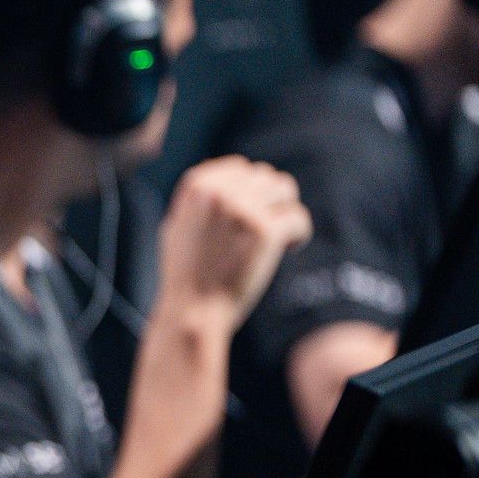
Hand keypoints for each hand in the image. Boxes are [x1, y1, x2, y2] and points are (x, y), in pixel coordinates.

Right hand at [156, 156, 311, 327]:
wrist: (192, 310)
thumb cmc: (186, 274)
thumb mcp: (178, 226)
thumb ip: (202, 200)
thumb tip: (232, 176)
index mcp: (197, 187)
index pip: (239, 167)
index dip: (250, 189)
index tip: (252, 212)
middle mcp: (220, 192)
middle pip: (265, 177)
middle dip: (270, 201)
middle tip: (267, 228)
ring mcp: (243, 210)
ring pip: (285, 190)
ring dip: (285, 212)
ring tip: (280, 237)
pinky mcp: (265, 231)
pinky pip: (298, 218)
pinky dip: (300, 233)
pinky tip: (291, 248)